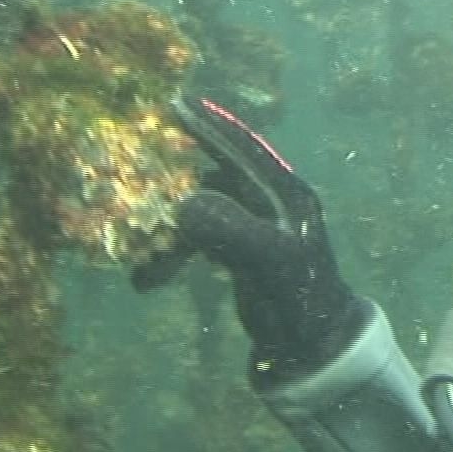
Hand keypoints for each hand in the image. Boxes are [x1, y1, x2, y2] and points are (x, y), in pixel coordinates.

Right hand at [133, 97, 367, 377]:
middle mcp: (272, 203)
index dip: (211, 126)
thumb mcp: (269, 262)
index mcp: (287, 194)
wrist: (311, 348)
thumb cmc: (299, 301)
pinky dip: (176, 253)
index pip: (245, 150)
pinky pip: (200, 238)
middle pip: (218, 174)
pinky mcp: (242, 251)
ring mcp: (257, 226)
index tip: (175, 103)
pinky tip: (151, 280)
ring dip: (171, 230)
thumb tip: (185, 203)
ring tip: (146, 258)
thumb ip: (231, 230)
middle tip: (142, 170)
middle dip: (178, 179)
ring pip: (204, 209)